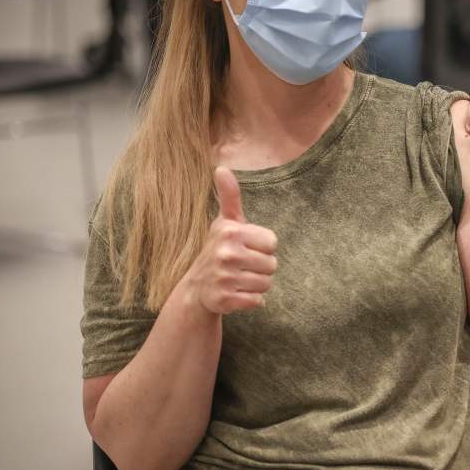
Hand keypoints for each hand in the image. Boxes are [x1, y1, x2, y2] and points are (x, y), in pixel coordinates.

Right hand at [181, 166, 277, 313]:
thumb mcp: (225, 223)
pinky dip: (252, 301)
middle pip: (272, 265)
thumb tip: (221, 168)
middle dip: (261, 268)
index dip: (263, 248)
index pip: (272, 243)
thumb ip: (230, 197)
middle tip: (242, 266)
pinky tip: (237, 294)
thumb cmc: (219, 249)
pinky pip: (258, 301)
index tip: (246, 248)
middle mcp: (225, 253)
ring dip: (257, 285)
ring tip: (239, 279)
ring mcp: (224, 278)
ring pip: (266, 284)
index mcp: (230, 231)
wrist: (197, 288)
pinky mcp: (225, 300)